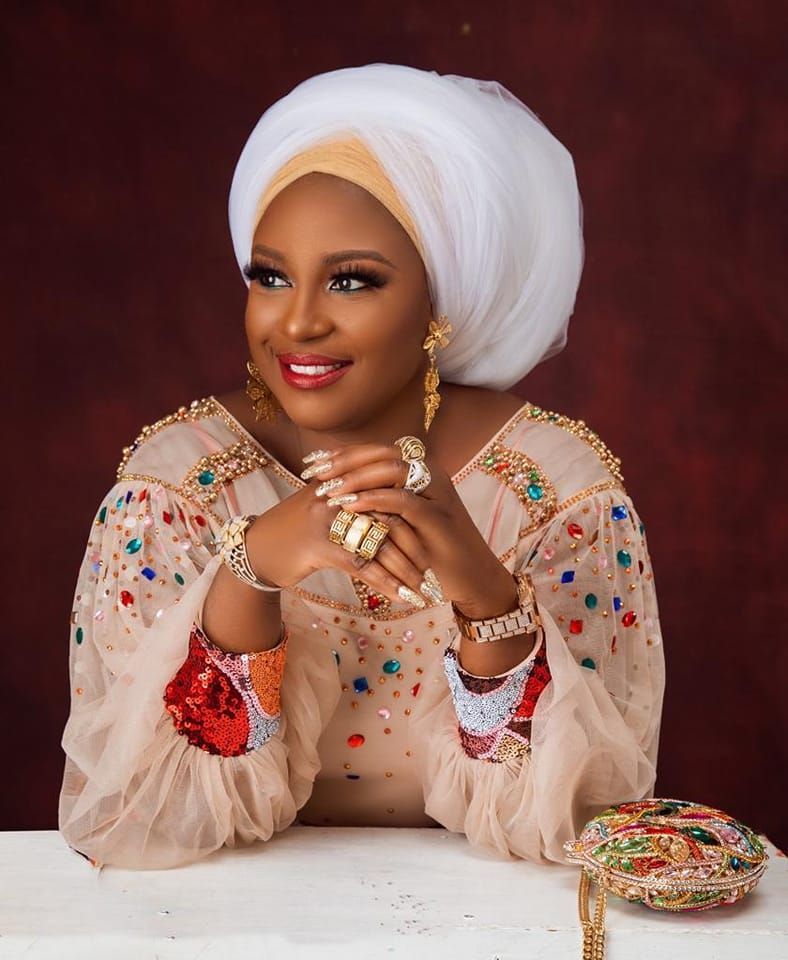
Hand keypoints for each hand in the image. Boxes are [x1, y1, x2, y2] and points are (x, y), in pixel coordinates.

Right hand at [240, 463, 446, 606]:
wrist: (255, 549)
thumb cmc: (294, 529)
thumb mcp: (324, 503)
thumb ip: (356, 496)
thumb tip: (393, 500)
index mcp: (342, 479)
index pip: (390, 491)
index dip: (415, 515)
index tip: (436, 537)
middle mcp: (337, 495)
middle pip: (390, 517)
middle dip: (417, 545)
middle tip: (437, 565)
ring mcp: (328, 520)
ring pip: (380, 543)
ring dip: (405, 569)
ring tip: (423, 587)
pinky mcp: (319, 547)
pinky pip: (362, 566)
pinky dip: (386, 583)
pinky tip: (402, 597)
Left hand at [300, 441, 519, 614]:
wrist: (471, 577)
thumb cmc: (433, 550)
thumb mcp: (404, 520)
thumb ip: (381, 500)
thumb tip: (339, 489)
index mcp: (421, 469)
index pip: (376, 451)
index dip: (343, 454)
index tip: (311, 463)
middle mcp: (431, 473)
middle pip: (381, 454)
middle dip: (344, 462)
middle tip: (313, 473)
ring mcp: (437, 492)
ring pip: (392, 471)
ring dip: (356, 478)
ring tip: (327, 490)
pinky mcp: (439, 516)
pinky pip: (402, 500)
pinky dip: (374, 500)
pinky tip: (349, 505)